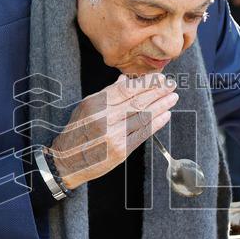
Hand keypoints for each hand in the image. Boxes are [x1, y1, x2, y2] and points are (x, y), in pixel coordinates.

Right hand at [49, 74, 176, 189]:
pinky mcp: (120, 151)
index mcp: (96, 105)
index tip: (159, 78)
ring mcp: (114, 136)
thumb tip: (125, 79)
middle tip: (171, 85)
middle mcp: (105, 119)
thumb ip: (107, 93)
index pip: (126, 89)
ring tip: (173, 98)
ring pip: (143, 117)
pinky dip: (156, 124)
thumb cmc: (76, 131)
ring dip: (161, 106)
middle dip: (158, 92)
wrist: (67, 160)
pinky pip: (142, 134)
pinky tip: (166, 115)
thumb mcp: (86, 107)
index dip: (145, 83)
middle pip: (137, 102)